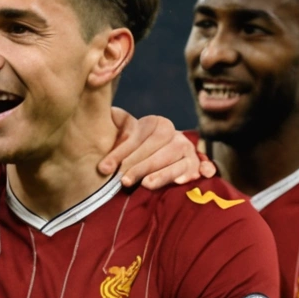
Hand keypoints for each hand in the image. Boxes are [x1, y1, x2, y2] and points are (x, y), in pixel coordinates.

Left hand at [100, 111, 214, 188]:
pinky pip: (194, 168)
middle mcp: (172, 133)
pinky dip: (188, 173)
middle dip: (138, 166)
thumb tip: (110, 112)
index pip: (137, 136)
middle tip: (123, 181)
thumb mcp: (122, 134)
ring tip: (145, 184)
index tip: (104, 168)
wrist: (152, 162)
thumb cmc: (131, 150)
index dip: (120, 152)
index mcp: (154, 123)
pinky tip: (179, 182)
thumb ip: (117, 124)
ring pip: (174, 158)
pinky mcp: (194, 164)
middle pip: (156, 147)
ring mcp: (186, 148)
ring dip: (160, 173)